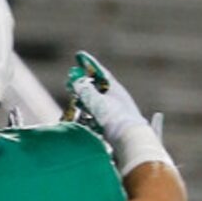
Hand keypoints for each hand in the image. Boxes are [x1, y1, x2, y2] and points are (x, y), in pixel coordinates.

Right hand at [65, 51, 167, 176]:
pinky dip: (87, 117)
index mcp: (116, 91)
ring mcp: (115, 116)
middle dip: (84, 86)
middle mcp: (117, 101)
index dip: (89, 64)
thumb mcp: (98, 102)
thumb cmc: (116, 121)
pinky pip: (97, 120)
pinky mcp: (112, 131)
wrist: (130, 145)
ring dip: (84, 103)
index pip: (101, 73)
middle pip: (98, 89)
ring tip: (74, 103)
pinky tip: (81, 121)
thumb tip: (76, 82)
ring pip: (96, 105)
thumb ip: (86, 91)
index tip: (79, 55)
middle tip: (71, 82)